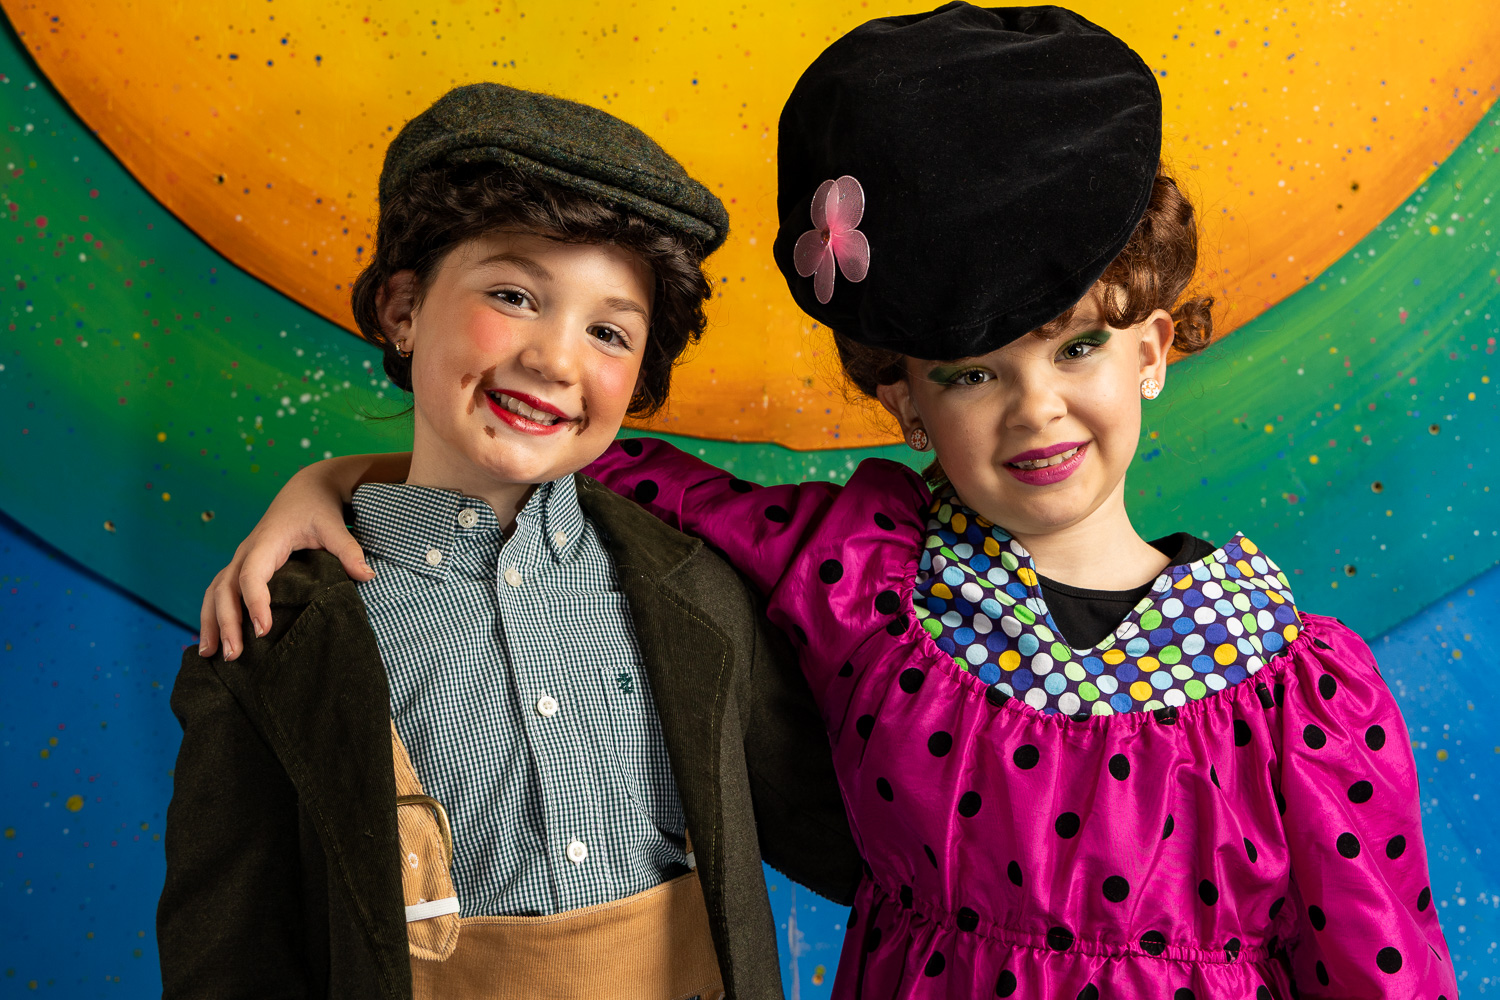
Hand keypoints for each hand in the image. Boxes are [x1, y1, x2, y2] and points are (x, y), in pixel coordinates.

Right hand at [199, 469, 372, 659]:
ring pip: (215, 592)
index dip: (255, 602)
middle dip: (226, 621)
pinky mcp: (242, 567)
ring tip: (208, 655)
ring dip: (211, 622)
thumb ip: (348, 550)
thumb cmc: (318, 509)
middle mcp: (247, 551)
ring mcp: (241, 559)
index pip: (252, 575)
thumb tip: (367, 576)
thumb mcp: (334, 525)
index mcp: (266, 541)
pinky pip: (220, 592)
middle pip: (225, 588)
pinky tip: (213, 641)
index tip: (263, 630)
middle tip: (234, 655)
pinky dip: (212, 615)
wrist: (305, 491)